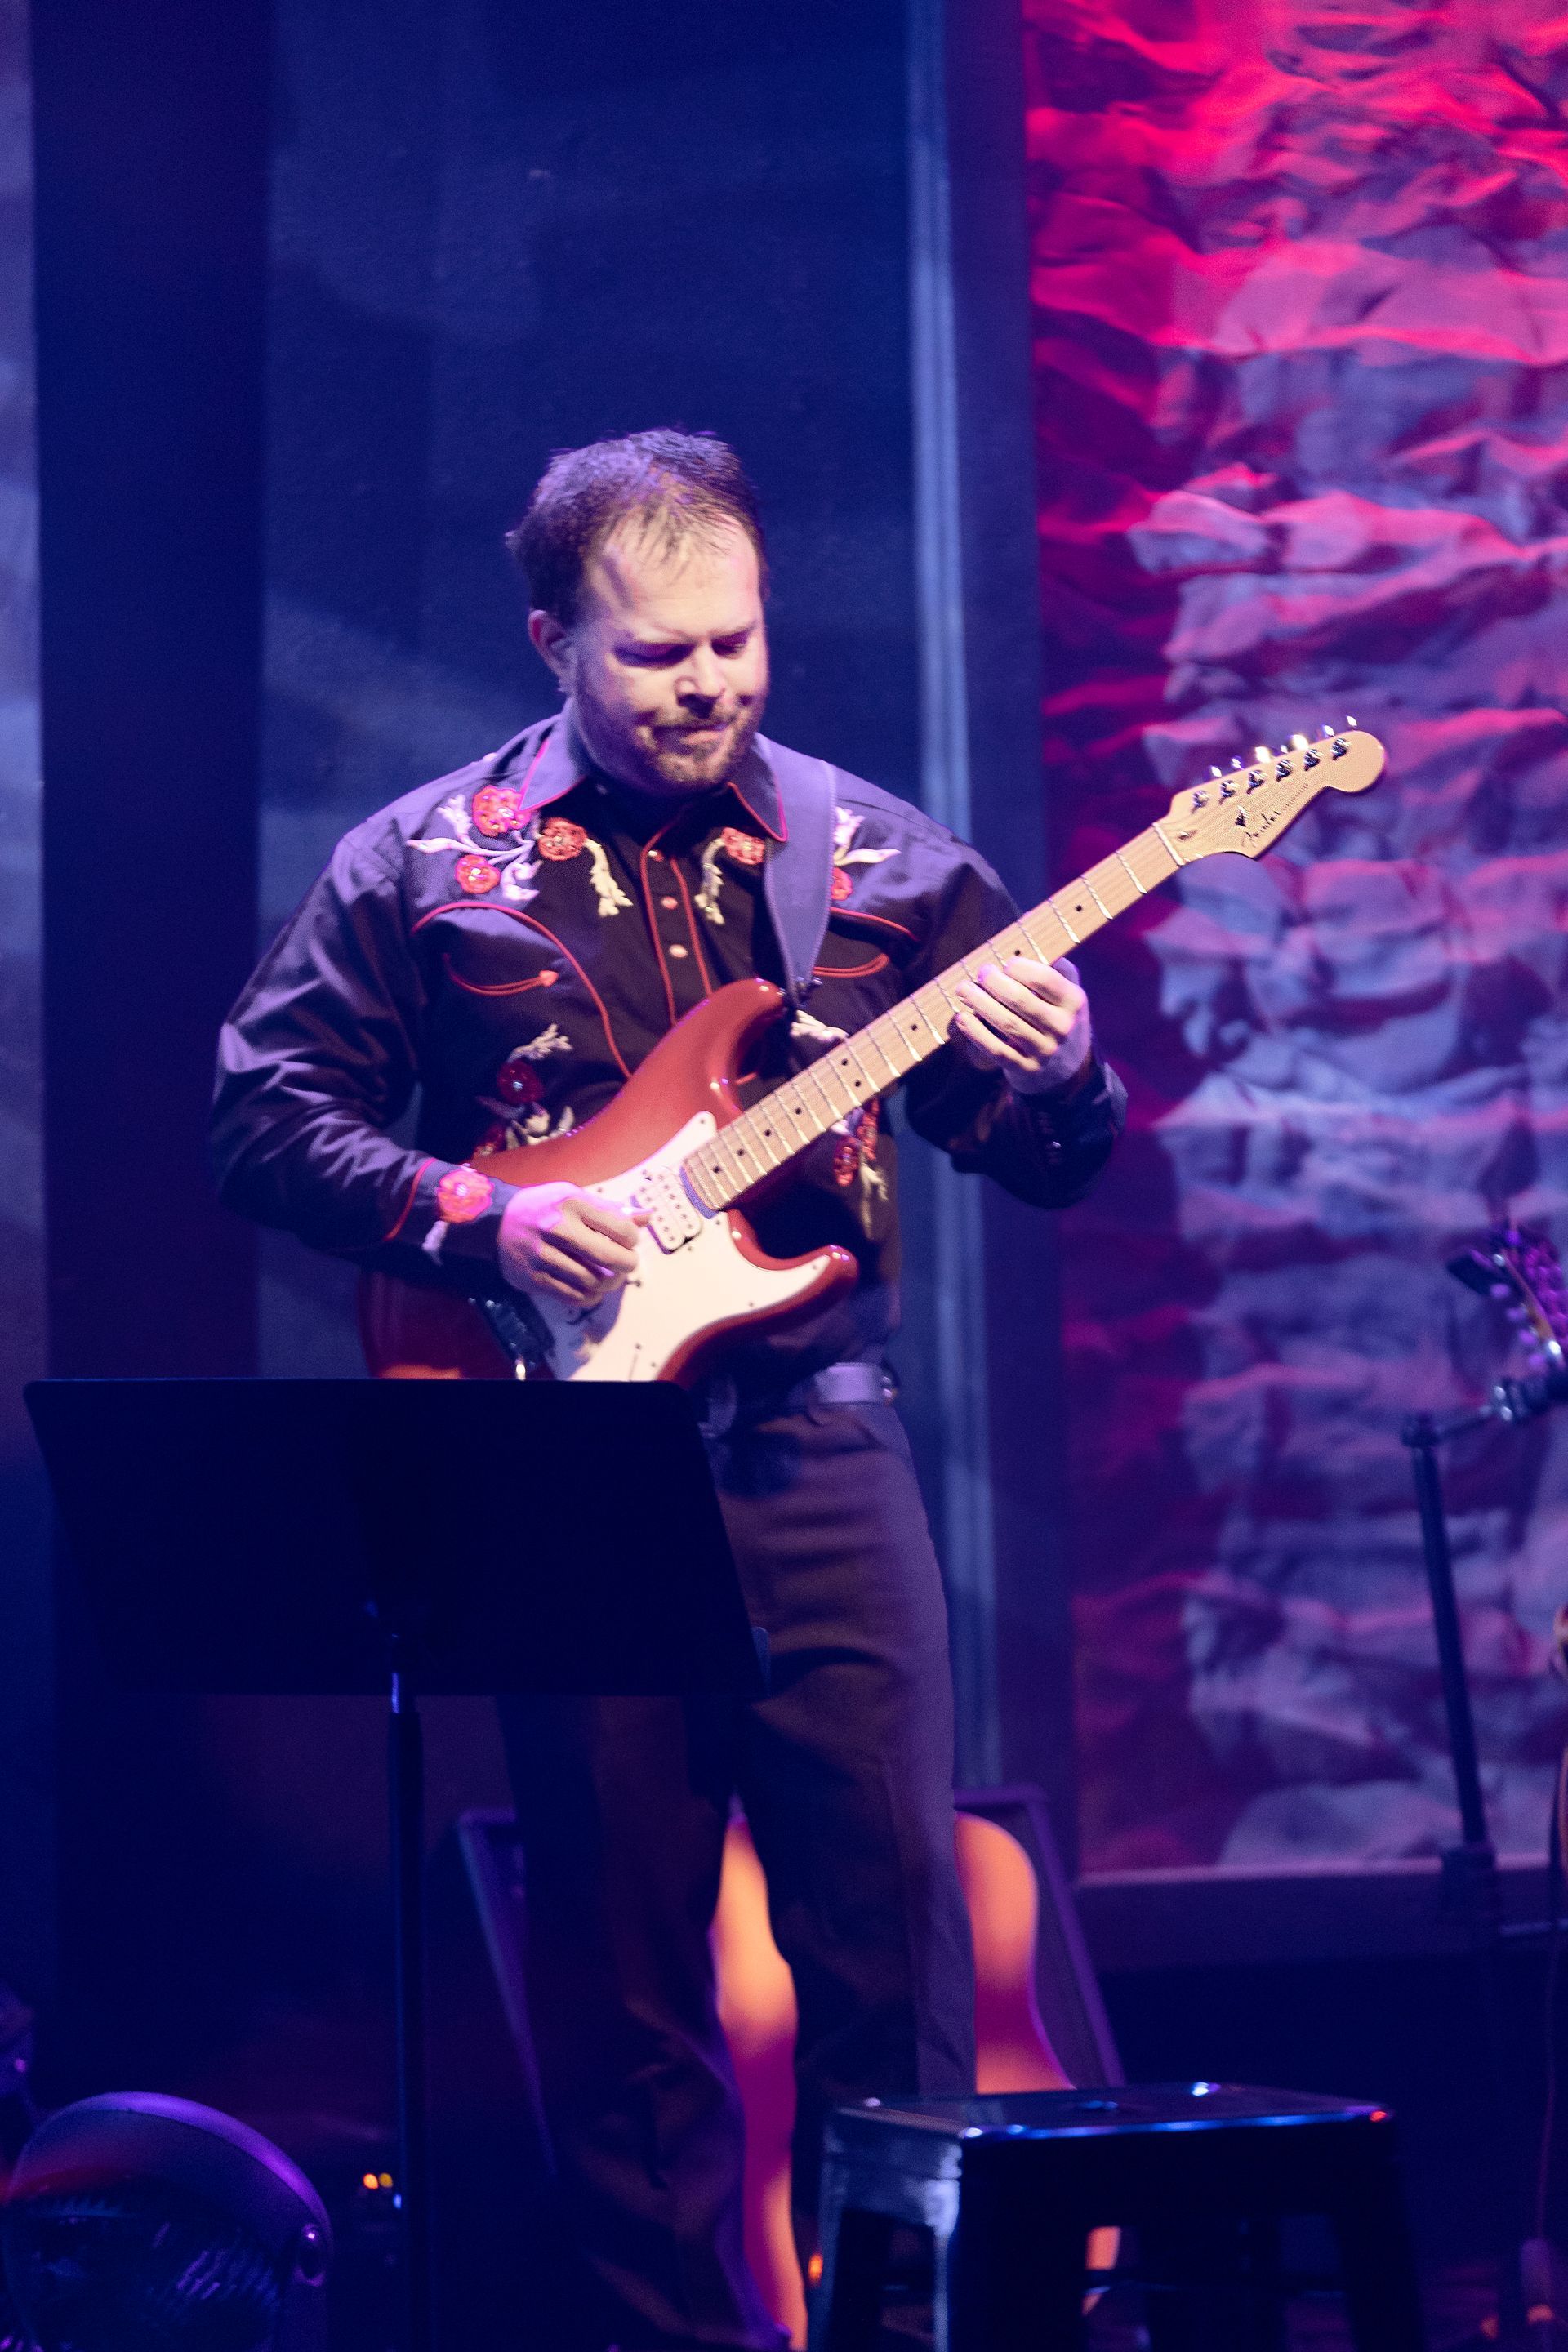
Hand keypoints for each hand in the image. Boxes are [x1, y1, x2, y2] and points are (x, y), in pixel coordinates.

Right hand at [498, 1182, 648, 1307]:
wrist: (496, 1223)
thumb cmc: (544, 1208)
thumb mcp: (575, 1196)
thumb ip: (611, 1208)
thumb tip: (647, 1216)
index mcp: (572, 1203)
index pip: (621, 1228)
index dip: (632, 1238)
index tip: (628, 1240)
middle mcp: (557, 1229)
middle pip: (610, 1258)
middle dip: (627, 1264)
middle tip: (627, 1263)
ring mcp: (544, 1256)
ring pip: (593, 1281)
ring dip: (610, 1283)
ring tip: (610, 1276)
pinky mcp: (535, 1278)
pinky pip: (574, 1297)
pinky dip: (590, 1296)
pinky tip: (592, 1288)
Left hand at [950, 955, 1091, 1094]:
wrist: (1066, 1070)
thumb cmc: (1058, 1019)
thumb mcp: (1069, 996)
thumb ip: (1058, 972)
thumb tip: (1031, 945)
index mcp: (1074, 1002)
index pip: (1045, 980)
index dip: (1021, 968)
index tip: (1006, 963)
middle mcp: (1062, 1027)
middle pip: (1021, 1000)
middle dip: (995, 983)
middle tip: (980, 972)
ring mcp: (1044, 1051)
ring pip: (1007, 1024)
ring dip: (980, 1004)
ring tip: (963, 989)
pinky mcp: (1026, 1069)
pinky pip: (997, 1050)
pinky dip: (977, 1033)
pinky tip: (963, 1018)